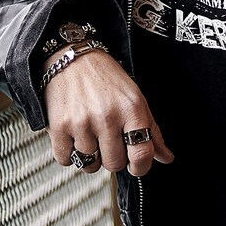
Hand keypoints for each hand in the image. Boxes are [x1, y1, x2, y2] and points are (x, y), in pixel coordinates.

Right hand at [43, 49, 173, 176]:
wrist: (72, 58)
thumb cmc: (106, 77)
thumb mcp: (136, 98)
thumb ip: (152, 130)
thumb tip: (166, 157)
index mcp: (131, 108)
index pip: (141, 154)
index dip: (141, 167)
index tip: (137, 166)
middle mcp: (107, 116)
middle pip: (114, 163)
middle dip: (113, 158)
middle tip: (108, 141)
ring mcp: (82, 122)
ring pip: (90, 164)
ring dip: (91, 156)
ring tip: (90, 135)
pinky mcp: (59, 126)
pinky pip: (67, 159)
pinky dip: (70, 153)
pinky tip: (74, 136)